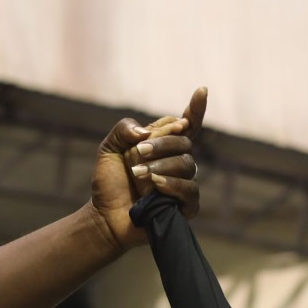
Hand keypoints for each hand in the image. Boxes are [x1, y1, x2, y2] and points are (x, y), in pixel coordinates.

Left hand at [89, 87, 206, 250]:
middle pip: (185, 142)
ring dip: (162, 166)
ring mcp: (183, 183)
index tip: (202, 89)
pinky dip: (173, 184)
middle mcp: (177, 162)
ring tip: (138, 174)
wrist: (104, 217)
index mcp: (163, 145)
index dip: (196, 108)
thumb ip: (124, 130)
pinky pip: (190, 190)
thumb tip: (146, 131)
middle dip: (162, 144)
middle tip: (137, 154)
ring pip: (187, 164)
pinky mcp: (185, 206)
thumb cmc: (109, 184)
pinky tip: (156, 185)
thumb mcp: (108, 149)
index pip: (186, 124)